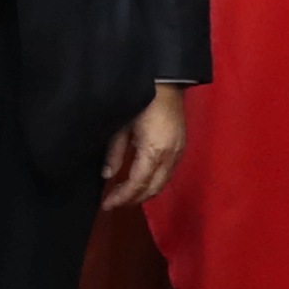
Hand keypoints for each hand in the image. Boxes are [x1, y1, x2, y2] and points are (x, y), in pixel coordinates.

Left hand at [100, 81, 190, 212]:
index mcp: (154, 151)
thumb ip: (114, 153)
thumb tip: (108, 175)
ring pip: (162, 183)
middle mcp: (170, 156)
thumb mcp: (122, 127)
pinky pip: (168, 173)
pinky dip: (154, 182)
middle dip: (133, 200)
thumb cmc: (143, 101)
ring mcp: (178, 152)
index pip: (137, 184)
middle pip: (152, 189)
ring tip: (125, 195)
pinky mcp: (181, 147)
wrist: (167, 84)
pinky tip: (141, 181)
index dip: (122, 197)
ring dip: (144, 193)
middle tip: (114, 203)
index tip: (107, 205)